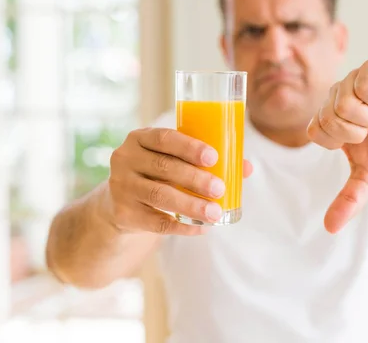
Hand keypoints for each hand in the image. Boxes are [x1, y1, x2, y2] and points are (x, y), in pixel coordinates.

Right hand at [107, 128, 252, 234]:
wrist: (122, 204)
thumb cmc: (159, 175)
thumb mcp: (175, 161)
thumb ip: (205, 161)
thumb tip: (246, 168)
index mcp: (141, 139)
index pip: (164, 138)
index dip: (189, 147)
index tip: (213, 157)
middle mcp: (125, 159)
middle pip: (164, 168)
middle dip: (196, 179)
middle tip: (220, 189)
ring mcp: (121, 187)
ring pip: (160, 195)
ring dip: (190, 205)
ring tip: (214, 213)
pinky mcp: (123, 213)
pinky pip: (155, 222)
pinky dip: (181, 227)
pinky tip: (201, 229)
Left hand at [307, 59, 367, 232]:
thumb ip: (349, 199)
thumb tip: (330, 228)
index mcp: (330, 117)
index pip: (316, 132)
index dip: (341, 141)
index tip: (361, 139)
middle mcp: (337, 95)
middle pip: (328, 118)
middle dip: (357, 131)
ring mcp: (354, 79)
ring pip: (344, 102)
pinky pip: (364, 83)